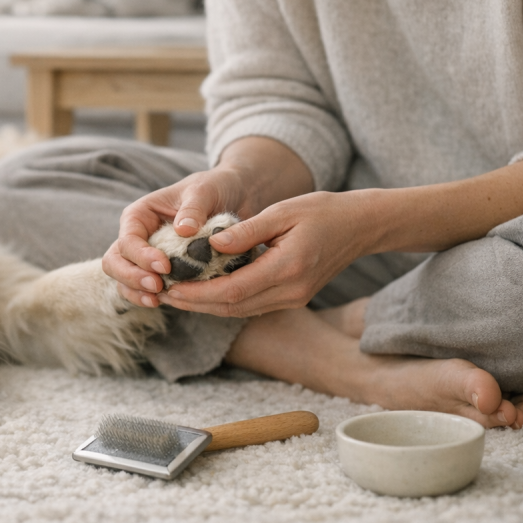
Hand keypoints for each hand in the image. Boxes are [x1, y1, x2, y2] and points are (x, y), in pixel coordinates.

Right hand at [102, 165, 250, 307]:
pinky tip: (163, 302)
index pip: (128, 240)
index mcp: (140, 215)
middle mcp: (137, 237)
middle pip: (115, 261)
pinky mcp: (159, 272)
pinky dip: (147, 297)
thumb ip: (193, 209)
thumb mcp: (204, 191)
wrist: (232, 197)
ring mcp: (145, 257)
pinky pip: (142, 289)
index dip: (141, 256)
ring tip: (157, 299)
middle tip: (157, 286)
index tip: (165, 266)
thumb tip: (183, 230)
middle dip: (131, 277)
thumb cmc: (213, 189)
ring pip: (123, 279)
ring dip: (136, 292)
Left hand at [157, 190, 377, 316]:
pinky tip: (204, 292)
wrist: (360, 226)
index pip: (233, 290)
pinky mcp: (293, 298)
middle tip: (162, 295)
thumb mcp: (283, 212)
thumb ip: (247, 230)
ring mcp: (293, 299)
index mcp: (287, 268)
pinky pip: (252, 305)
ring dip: (207, 306)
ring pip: (241, 310)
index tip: (171, 287)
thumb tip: (210, 244)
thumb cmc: (322, 211)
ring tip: (176, 295)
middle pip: (233, 308)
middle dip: (195, 304)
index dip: (198, 293)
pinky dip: (225, 302)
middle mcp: (290, 292)